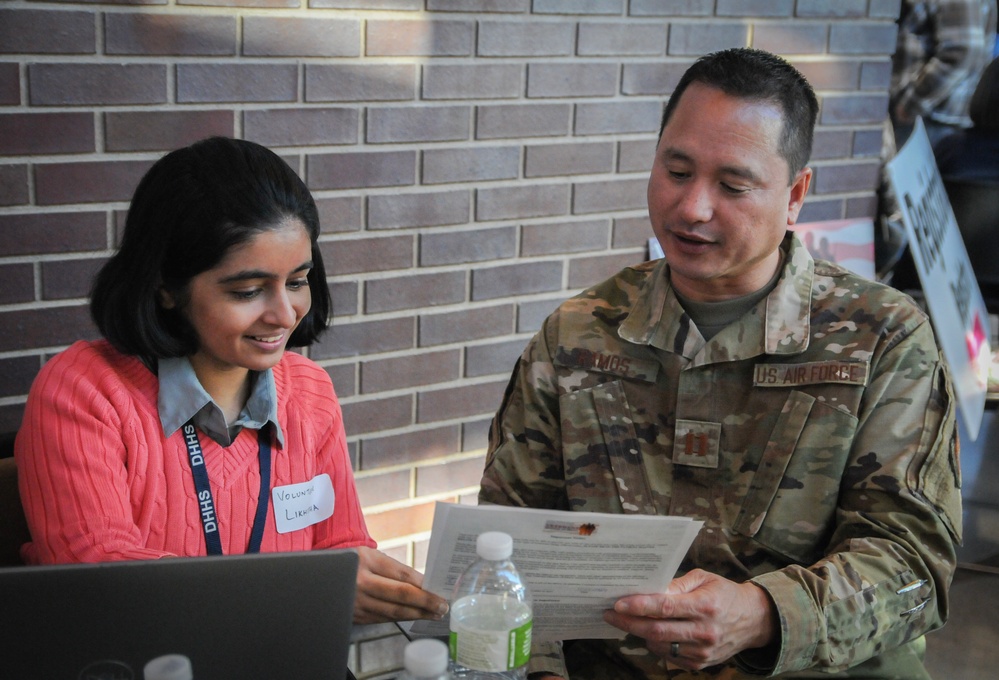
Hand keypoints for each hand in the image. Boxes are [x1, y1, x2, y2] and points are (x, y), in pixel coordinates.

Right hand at [353, 546, 448, 624]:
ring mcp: (357, 601)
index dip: (423, 586)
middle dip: (425, 603)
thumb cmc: (355, 562)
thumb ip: (395, 570)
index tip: (439, 592)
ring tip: (433, 614)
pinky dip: (401, 618)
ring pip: (393, 612)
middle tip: (442, 607)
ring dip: (417, 614)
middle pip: (400, 596)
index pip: (402, 575)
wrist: (325, 575)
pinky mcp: (355, 616)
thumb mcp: (372, 556)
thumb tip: (424, 585)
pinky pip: (383, 619)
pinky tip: (413, 616)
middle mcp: (361, 582)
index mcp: (367, 560)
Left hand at [602, 569, 776, 670]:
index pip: (666, 608)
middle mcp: (704, 631)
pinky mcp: (701, 664)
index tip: (619, 603)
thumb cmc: (724, 594)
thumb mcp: (704, 579)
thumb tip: (650, 589)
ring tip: (629, 620)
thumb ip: (677, 584)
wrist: (753, 621)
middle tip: (610, 614)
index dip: (640, 606)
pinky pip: (668, 657)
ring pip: (660, 645)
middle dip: (628, 622)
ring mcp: (703, 652)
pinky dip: (655, 644)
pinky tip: (650, 632)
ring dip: (640, 633)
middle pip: (657, 630)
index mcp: (706, 606)